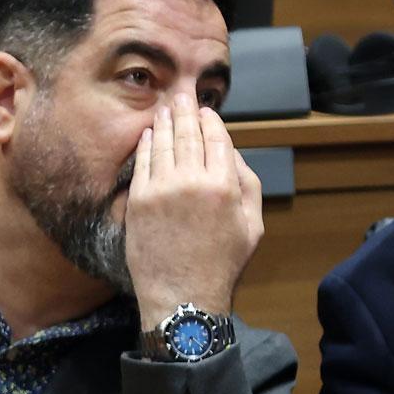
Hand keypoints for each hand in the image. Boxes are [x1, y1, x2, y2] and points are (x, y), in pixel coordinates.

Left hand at [125, 93, 263, 323]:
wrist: (183, 297)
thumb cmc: (222, 265)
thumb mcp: (253, 227)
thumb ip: (249, 185)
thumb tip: (232, 153)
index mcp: (225, 186)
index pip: (217, 138)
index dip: (211, 120)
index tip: (206, 111)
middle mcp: (193, 181)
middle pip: (188, 133)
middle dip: (185, 110)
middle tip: (182, 96)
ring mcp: (163, 189)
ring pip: (163, 142)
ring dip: (164, 121)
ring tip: (165, 109)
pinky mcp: (140, 200)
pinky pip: (143, 162)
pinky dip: (147, 144)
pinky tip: (149, 135)